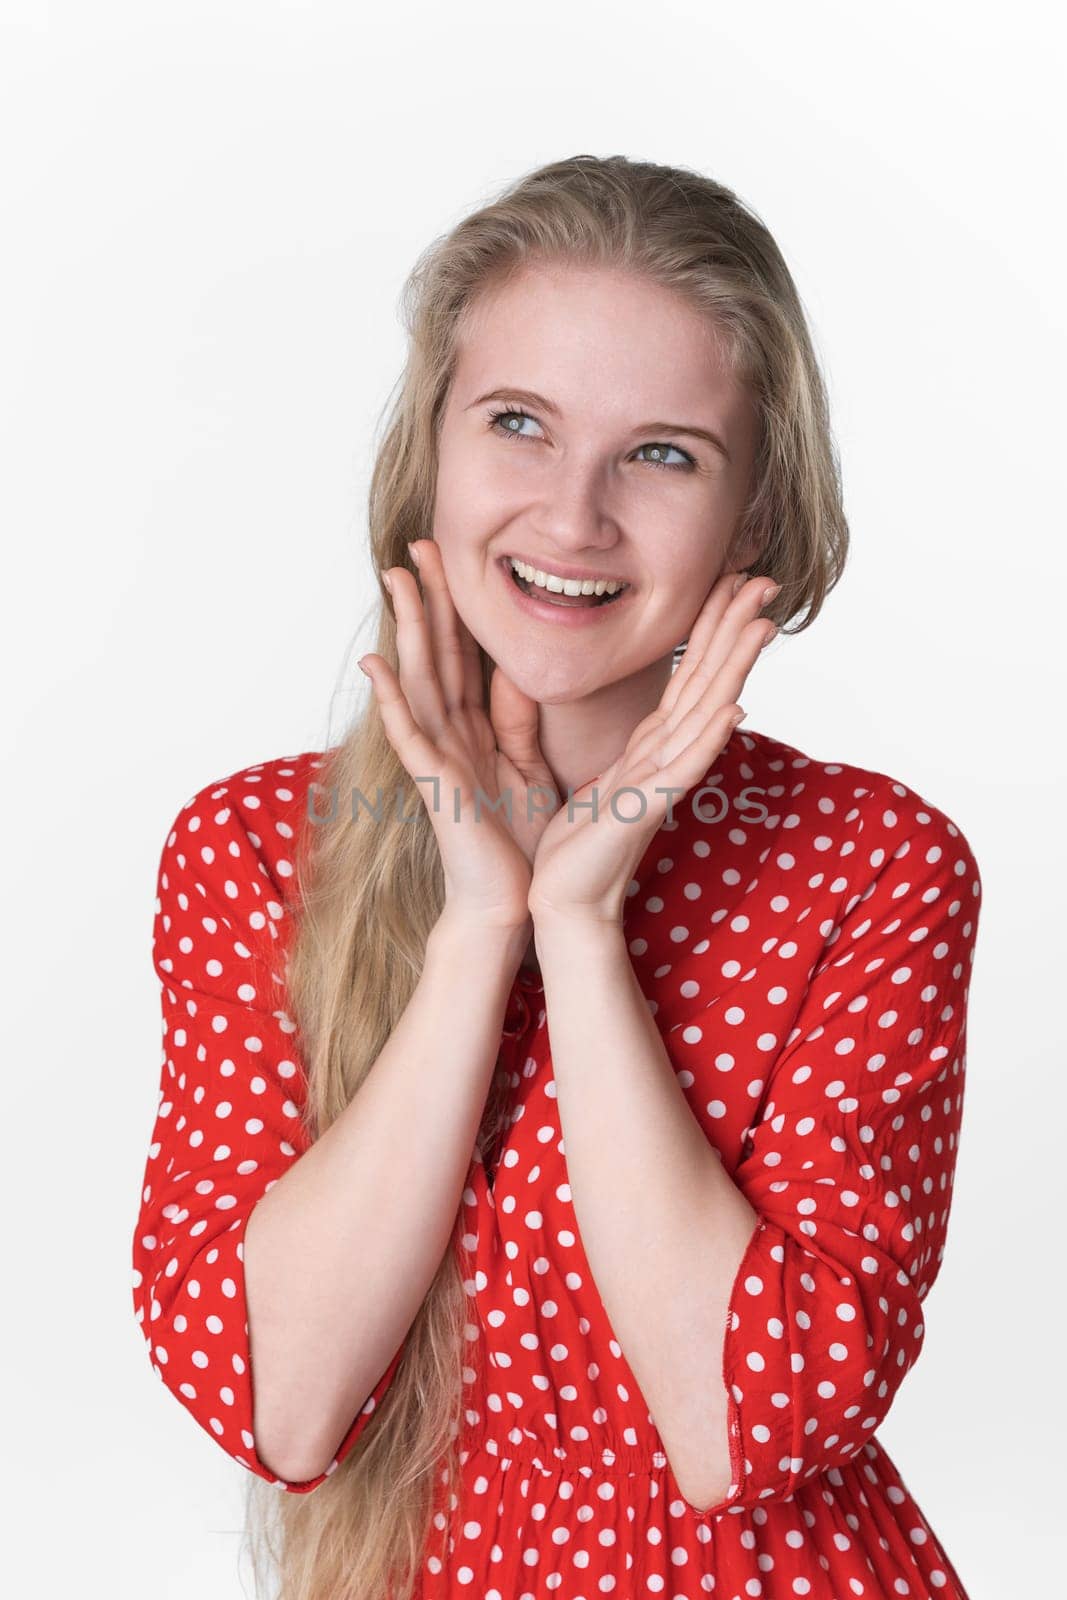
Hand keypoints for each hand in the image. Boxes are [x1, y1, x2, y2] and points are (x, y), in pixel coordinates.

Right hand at [359, 538, 561, 927]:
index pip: (462, 657)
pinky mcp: (435, 786)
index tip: (450, 558)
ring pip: (418, 680)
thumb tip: (514, 669)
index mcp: (474, 731)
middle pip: (435, 654)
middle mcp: (449, 736)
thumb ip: (517, 720)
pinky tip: (376, 666)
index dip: (455, 608)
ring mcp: (437, 758)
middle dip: (427, 599)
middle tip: (417, 543)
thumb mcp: (527, 767)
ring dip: (405, 629)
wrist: (513, 903)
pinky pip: (410, 736)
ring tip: (393, 579)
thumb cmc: (519, 844)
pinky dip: (391, 701)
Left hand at [527, 570, 779, 926]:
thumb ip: (552, 719)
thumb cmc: (570, 845)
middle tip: (764, 579)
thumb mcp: (556, 764)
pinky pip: (683, 770)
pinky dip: (708, 740)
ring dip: (734, 668)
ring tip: (761, 625)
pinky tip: (733, 710)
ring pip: (705, 713)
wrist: (561, 904)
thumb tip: (543, 674)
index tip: (728, 578)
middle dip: (733, 630)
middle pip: (706, 681)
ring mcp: (660, 784)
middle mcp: (663, 758)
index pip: (684, 675)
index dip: (706, 627)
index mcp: (646, 747)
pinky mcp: (645, 811)